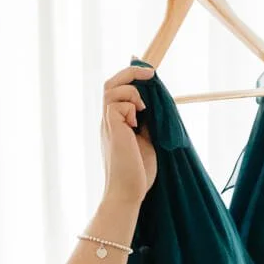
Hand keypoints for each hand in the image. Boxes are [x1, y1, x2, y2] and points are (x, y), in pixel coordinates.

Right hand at [101, 65, 157, 205]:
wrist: (129, 191)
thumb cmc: (139, 171)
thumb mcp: (148, 140)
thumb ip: (147, 122)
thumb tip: (156, 103)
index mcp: (116, 122)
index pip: (118, 91)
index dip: (131, 77)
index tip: (150, 72)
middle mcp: (108, 120)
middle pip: (110, 83)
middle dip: (131, 73)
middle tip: (152, 74)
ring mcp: (107, 123)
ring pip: (112, 88)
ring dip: (132, 91)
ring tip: (143, 110)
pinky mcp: (111, 127)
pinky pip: (117, 102)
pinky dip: (131, 105)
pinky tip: (137, 124)